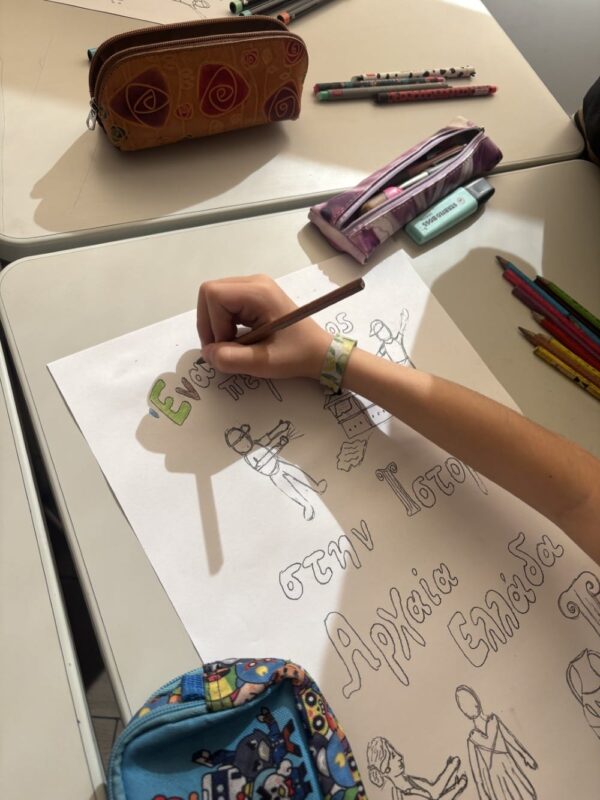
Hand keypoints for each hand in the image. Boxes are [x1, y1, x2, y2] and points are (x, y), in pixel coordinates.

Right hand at [197, 274, 331, 380]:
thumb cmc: (296, 355)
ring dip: (216, 324)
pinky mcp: (253, 296)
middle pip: (210, 293)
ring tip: (234, 344)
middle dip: (210, 323)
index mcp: (258, 292)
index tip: (226, 346)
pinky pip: (225, 304)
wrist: (320, 352)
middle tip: (226, 347)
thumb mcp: (264, 362)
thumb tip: (207, 353)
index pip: (212, 294)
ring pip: (214, 298)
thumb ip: (232, 358)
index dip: (211, 323)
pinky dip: (223, 323)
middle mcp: (254, 282)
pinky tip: (239, 337)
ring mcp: (254, 287)